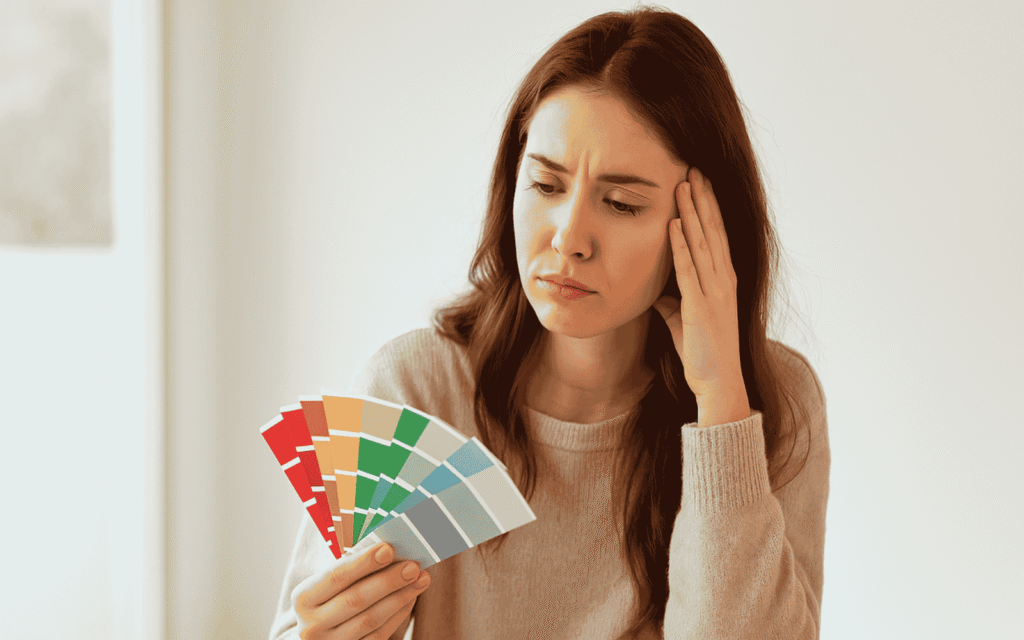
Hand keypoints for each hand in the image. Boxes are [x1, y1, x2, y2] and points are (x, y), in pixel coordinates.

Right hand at [291, 542, 429, 638]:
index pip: (336, 576)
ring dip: (400, 597)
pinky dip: (398, 615)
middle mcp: (311, 625)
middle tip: (413, 565)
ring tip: (421, 578)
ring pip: (371, 619)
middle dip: (388, 580)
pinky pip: (379, 635)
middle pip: (356, 599)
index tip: (389, 549)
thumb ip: (349, 562)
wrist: (320, 635)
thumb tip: (385, 543)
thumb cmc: (328, 598)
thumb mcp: (327, 581)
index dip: (363, 562)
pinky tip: (411, 597)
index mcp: (303, 599)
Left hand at [652, 167, 748, 419]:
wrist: (719, 383)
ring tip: (683, 183)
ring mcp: (714, 291)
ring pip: (702, 242)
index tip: (697, 180)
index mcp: (722, 280)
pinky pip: (689, 269)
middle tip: (693, 166)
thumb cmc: (702, 353)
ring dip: (692, 212)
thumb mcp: (683, 320)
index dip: (706, 206)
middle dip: (702, 197)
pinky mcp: (701, 306)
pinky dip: (682, 245)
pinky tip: (675, 225)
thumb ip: (672, 302)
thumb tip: (656, 292)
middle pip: (712, 229)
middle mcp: (722, 280)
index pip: (715, 234)